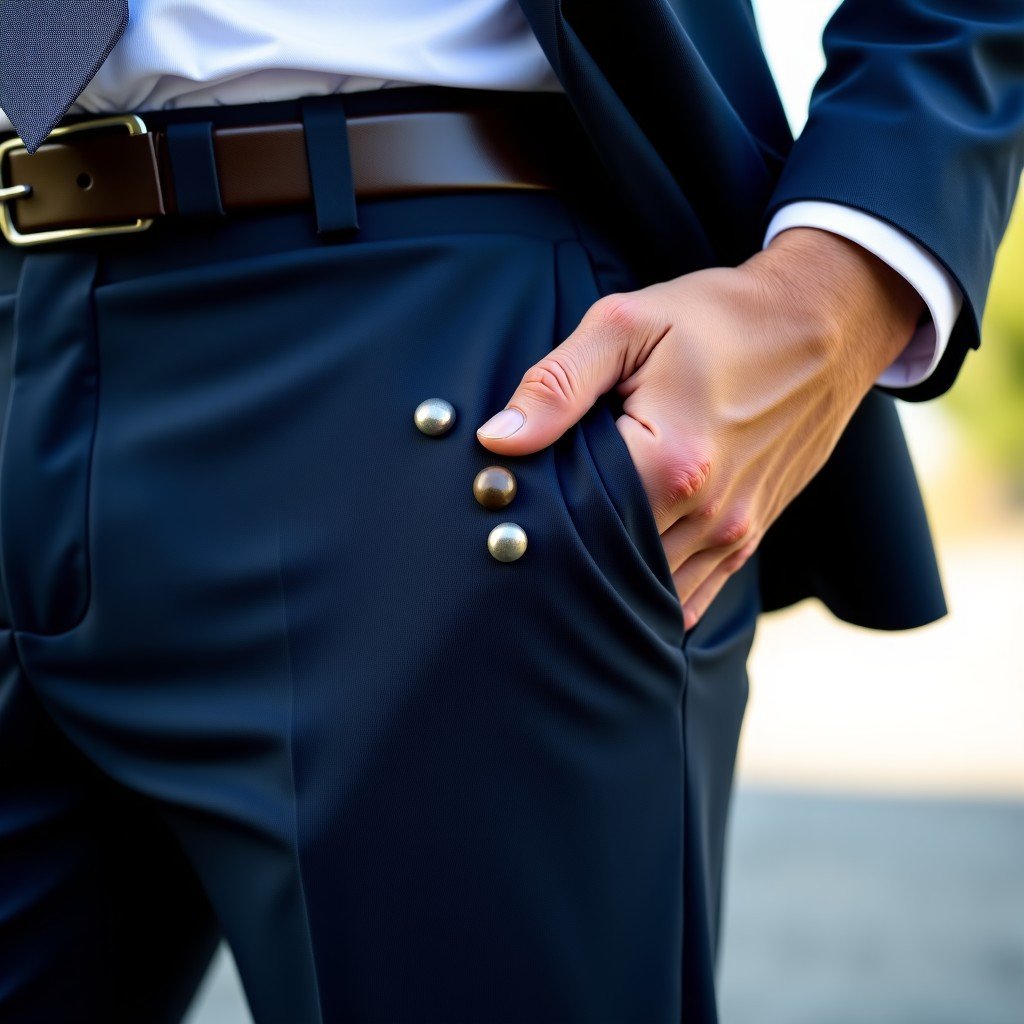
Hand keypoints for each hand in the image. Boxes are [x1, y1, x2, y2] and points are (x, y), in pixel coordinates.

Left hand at [476, 227, 924, 631]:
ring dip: (606, 578)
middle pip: (609, 562)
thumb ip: (557, 385)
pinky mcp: (749, 537)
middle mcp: (706, 512)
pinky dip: (653, 592)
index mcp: (670, 461)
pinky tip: (620, 575)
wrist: (824, 325)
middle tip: (531, 532)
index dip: (533, 512)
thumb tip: (498, 441)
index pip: (574, 519)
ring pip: (650, 588)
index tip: (508, 499)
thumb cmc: (721, 318)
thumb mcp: (627, 325)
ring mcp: (733, 531)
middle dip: (565, 552)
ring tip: (569, 553)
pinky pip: (693, 595)